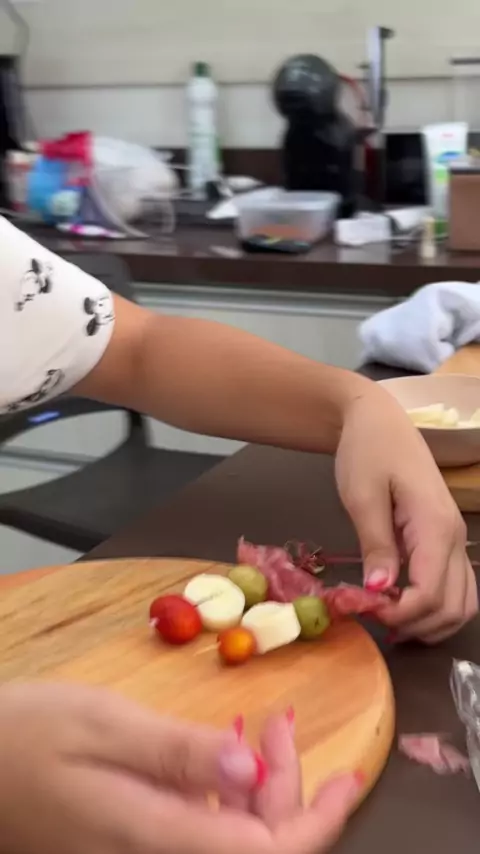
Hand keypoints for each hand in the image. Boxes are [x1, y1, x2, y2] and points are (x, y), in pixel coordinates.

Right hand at [0, 682, 360, 853]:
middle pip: (255, 849)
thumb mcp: (101, 724)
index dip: (316, 823)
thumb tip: (249, 771)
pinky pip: (199, 831)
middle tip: (280, 720)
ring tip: (261, 723)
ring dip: (259, 787)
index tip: (345, 776)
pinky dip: (225, 792)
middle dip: (287, 790)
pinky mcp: (133, 845)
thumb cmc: (25, 734)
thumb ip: (177, 752)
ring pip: (230, 839)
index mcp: (153, 838)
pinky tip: (220, 748)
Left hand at [336, 384, 477, 642]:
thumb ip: (375, 544)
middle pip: (452, 606)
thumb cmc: (367, 451)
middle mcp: (455, 538)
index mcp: (435, 527)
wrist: (378, 421)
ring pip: (463, 603)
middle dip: (415, 624)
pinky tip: (406, 607)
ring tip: (391, 623)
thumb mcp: (362, 496)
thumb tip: (381, 590)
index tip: (365, 613)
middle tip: (374, 621)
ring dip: (432, 624)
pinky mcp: (446, 539)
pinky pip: (458, 587)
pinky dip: (437, 607)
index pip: (431, 593)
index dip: (400, 614)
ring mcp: (455, 539)